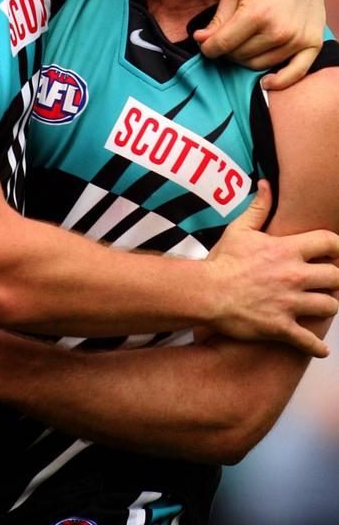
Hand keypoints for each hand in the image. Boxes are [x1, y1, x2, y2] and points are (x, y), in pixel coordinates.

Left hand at [194, 0, 324, 89]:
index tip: (206, 45)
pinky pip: (294, 73)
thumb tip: (200, 40)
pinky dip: (278, 81)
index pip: (222, 44)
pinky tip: (265, 82)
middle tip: (229, 38)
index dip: (208, 48)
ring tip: (245, 43)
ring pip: (258, 65)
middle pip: (239, 56)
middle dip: (227, 51)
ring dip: (246, 59)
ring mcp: (296, 39)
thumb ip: (218, 19)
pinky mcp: (311, 44)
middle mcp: (277, 30)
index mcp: (255, 14)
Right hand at [206, 181, 338, 356]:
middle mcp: (294, 276)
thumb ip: (258, 207)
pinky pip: (310, 341)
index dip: (338, 246)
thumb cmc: (222, 261)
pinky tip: (320, 348)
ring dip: (326, 306)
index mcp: (287, 250)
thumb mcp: (239, 229)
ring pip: (329, 307)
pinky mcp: (281, 327)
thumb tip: (267, 184)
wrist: (206, 292)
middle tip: (326, 280)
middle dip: (334, 279)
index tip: (336, 252)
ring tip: (320, 305)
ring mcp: (290, 303)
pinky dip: (317, 347)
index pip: (329, 242)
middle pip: (336, 277)